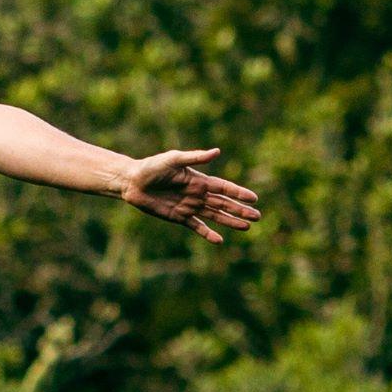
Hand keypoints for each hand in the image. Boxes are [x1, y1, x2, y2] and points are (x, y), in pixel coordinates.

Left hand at [119, 147, 263, 242]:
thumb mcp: (174, 159)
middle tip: (258, 217)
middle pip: (224, 204)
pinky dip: (208, 234)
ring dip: (230, 221)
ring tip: (247, 227)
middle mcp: (198, 194)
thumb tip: (217, 152)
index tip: (254, 198)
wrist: (132, 181)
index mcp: (199, 179)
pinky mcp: (179, 217)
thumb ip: (196, 157)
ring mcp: (189, 206)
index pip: (224, 188)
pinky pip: (197, 227)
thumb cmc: (152, 166)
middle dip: (240, 210)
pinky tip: (219, 240)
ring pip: (215, 216)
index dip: (239, 193)